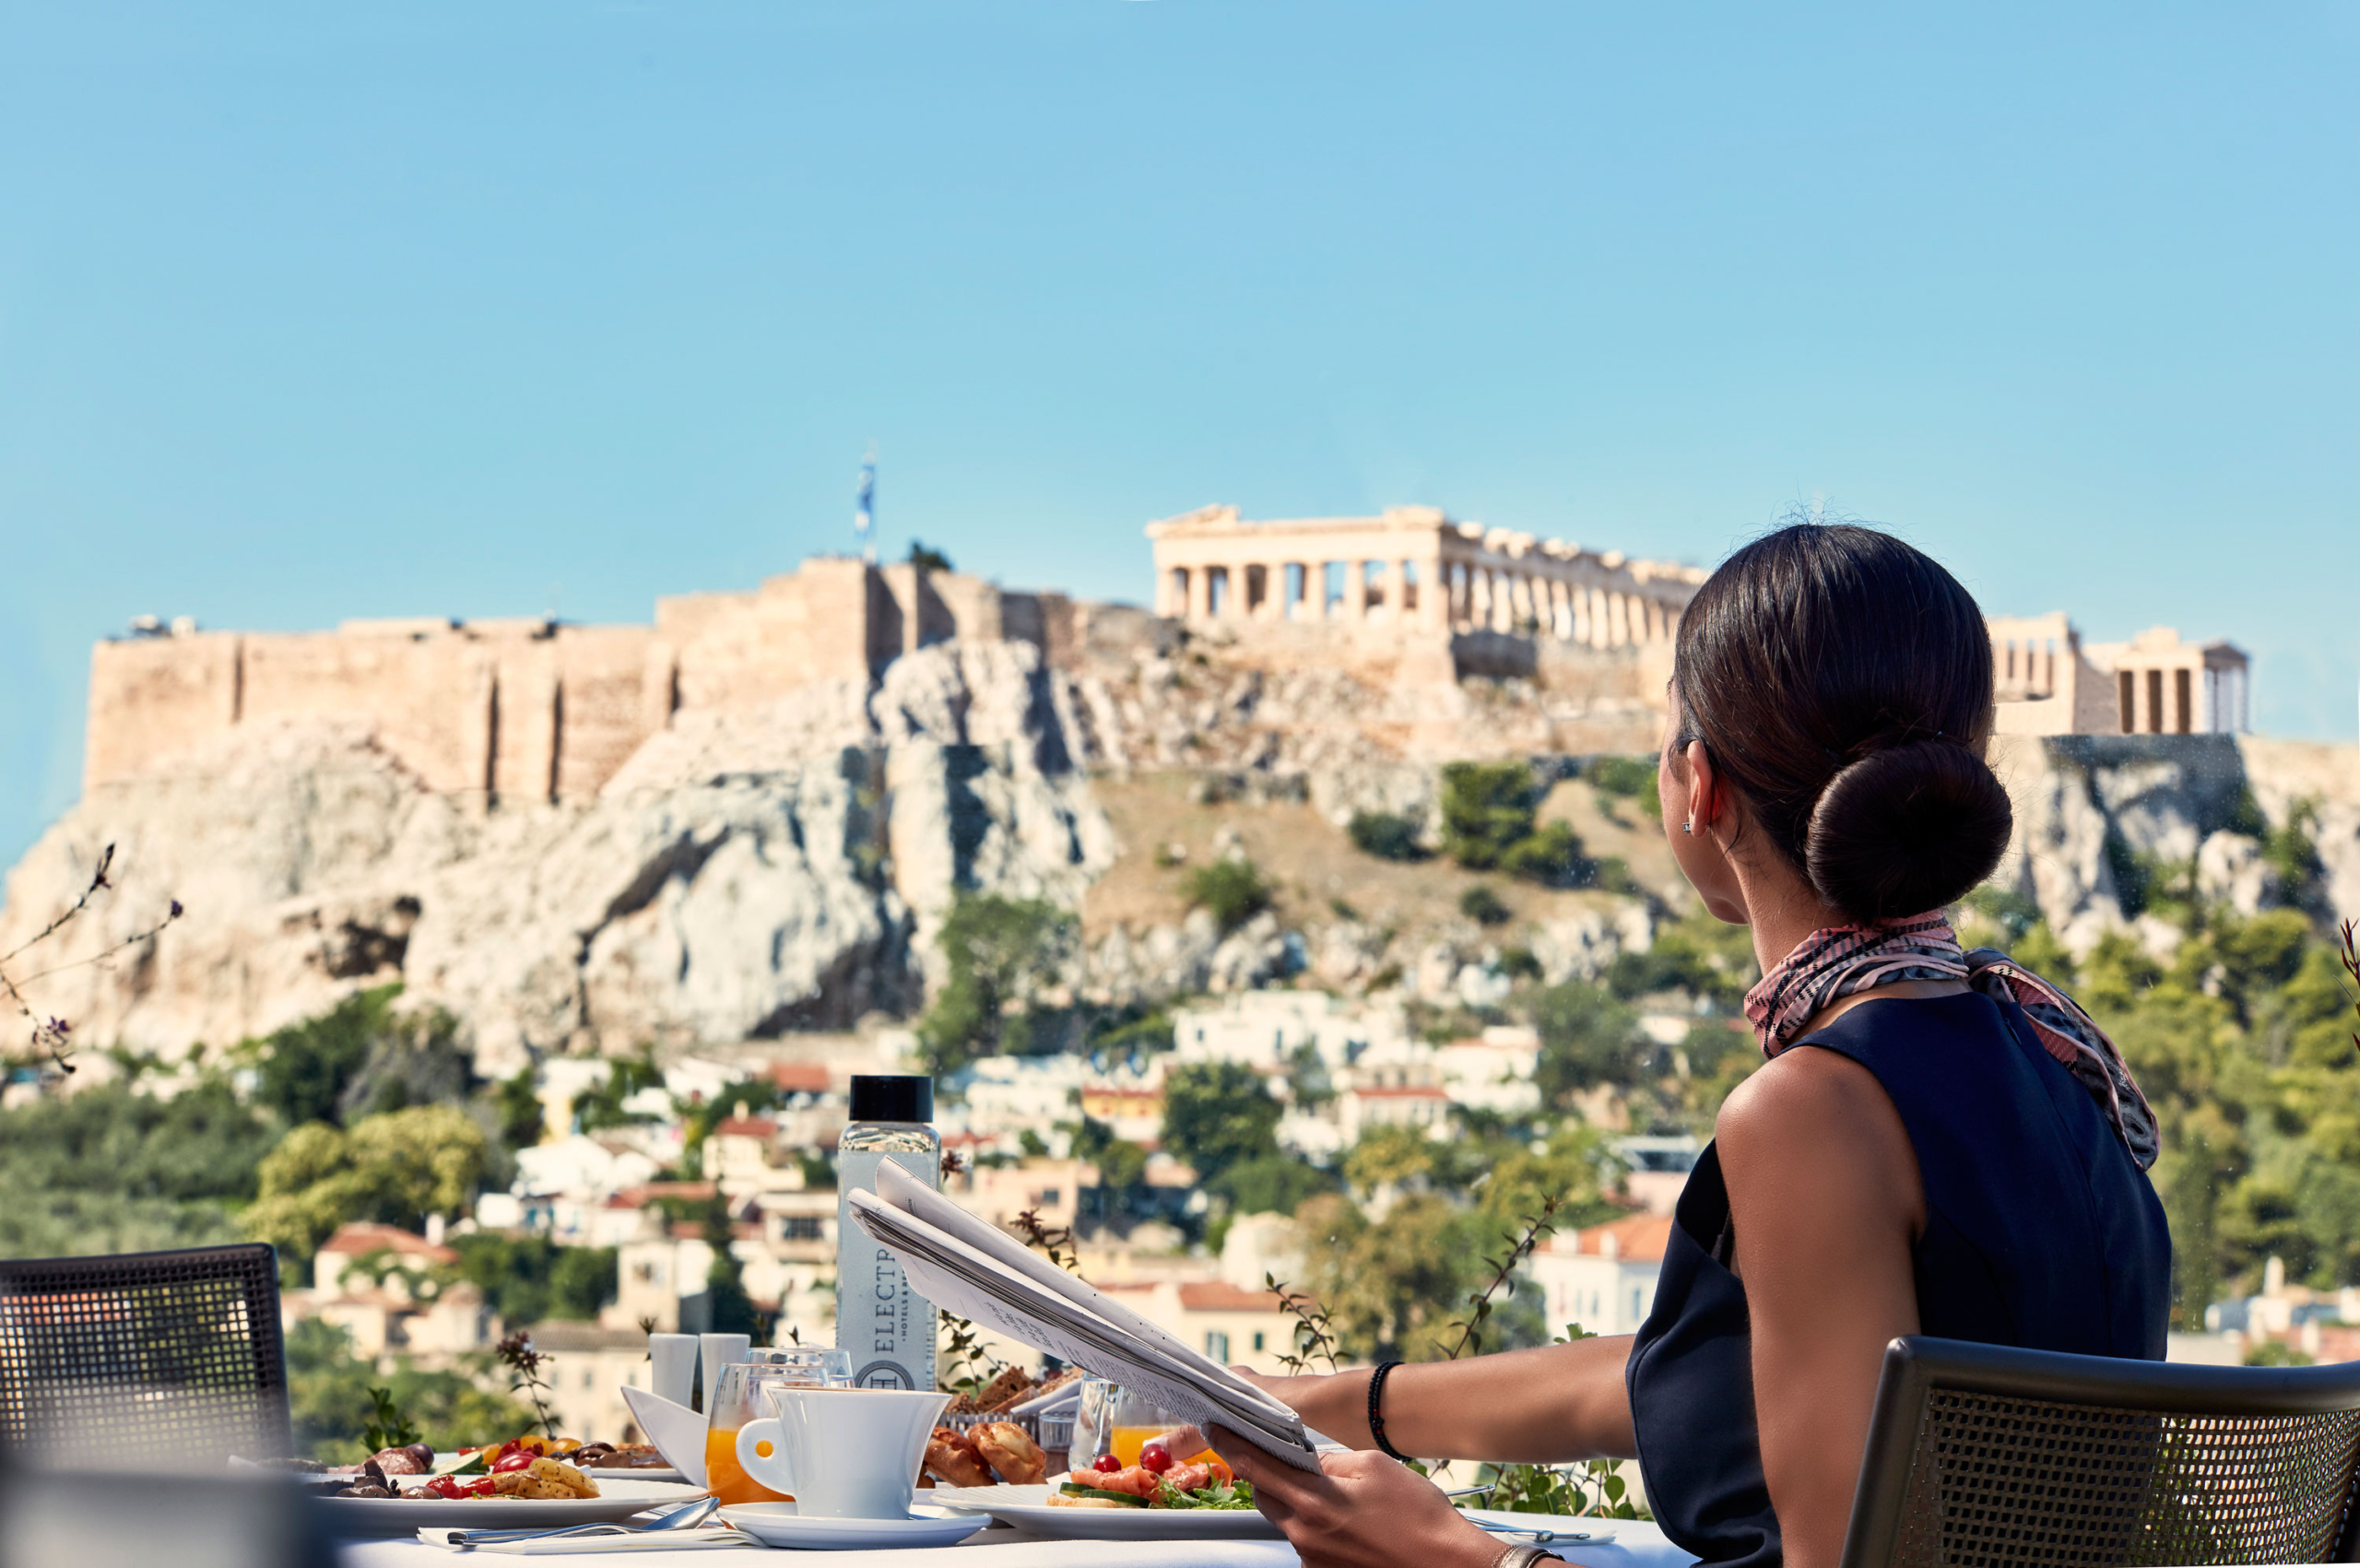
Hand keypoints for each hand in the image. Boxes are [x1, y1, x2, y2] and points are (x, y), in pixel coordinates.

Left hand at [1207, 1426, 1501, 1567]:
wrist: (1449, 1565)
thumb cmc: (1419, 1515)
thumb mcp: (1373, 1466)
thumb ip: (1329, 1460)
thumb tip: (1306, 1459)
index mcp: (1314, 1501)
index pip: (1256, 1466)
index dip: (1232, 1444)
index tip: (1216, 1429)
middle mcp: (1305, 1535)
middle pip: (1265, 1496)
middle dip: (1269, 1476)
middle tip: (1290, 1463)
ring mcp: (1313, 1561)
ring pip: (1287, 1521)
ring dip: (1299, 1505)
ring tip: (1342, 1503)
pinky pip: (1308, 1545)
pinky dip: (1319, 1531)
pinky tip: (1352, 1528)